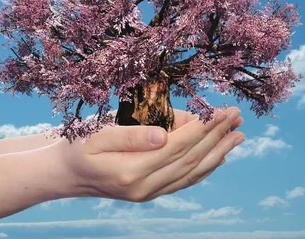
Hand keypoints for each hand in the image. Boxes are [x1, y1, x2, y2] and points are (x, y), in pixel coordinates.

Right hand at [55, 107, 244, 202]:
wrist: (66, 174)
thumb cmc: (78, 147)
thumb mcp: (97, 135)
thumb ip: (131, 135)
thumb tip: (166, 134)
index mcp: (132, 171)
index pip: (178, 146)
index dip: (203, 128)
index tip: (221, 110)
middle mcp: (145, 187)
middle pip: (191, 159)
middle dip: (217, 136)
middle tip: (237, 116)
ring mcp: (149, 193)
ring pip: (192, 172)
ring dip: (219, 152)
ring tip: (238, 135)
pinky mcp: (151, 193)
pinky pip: (184, 181)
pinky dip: (204, 168)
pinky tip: (219, 157)